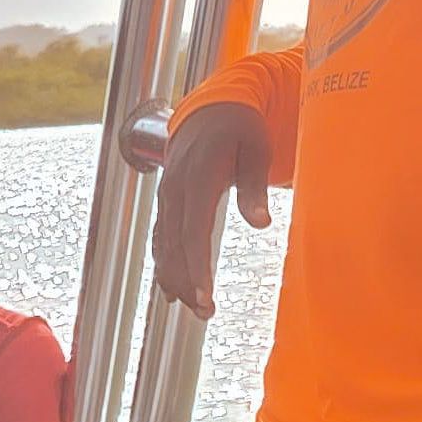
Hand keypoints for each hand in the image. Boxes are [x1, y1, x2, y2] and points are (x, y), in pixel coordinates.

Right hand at [151, 99, 272, 318]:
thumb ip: (255, 187)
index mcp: (197, 175)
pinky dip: (165, 266)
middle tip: (205, 313)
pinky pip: (160, 239)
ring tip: (195, 310)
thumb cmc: (241, 129)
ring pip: (164, 246)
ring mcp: (167, 197)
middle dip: (188, 282)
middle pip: (175, 245)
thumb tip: (261, 223)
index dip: (197, 267)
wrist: (212, 109)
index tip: (205, 297)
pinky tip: (172, 293)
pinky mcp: (166, 204)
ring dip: (177, 280)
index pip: (193, 231)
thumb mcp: (256, 150)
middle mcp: (175, 188)